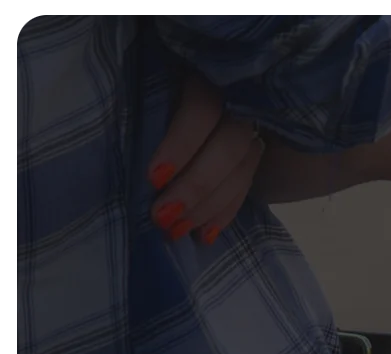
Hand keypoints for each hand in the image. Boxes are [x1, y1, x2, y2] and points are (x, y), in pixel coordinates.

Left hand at [147, 75, 264, 243]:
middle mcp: (236, 100)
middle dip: (196, 187)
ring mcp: (250, 128)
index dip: (182, 145)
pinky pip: (247, 186)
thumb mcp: (144, 92)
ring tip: (179, 231)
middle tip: (163, 217)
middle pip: (229, 147)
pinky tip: (205, 235)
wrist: (168, 85)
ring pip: (242, 170)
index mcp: (205, 76)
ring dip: (210, 207)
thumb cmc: (143, 93)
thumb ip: (143, 112)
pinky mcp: (252, 152)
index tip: (155, 177)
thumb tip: (133, 154)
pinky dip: (226, 212)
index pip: (202, 109)